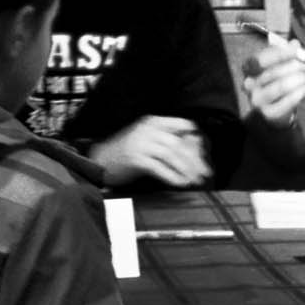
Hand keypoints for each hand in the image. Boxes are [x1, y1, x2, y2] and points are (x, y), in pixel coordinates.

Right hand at [92, 116, 210, 187]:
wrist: (101, 160)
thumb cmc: (126, 151)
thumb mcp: (148, 138)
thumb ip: (167, 140)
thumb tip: (193, 150)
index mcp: (153, 121)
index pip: (183, 125)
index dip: (195, 141)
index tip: (203, 155)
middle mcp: (148, 129)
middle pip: (179, 144)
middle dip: (194, 160)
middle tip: (203, 173)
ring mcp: (141, 143)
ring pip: (172, 155)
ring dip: (186, 170)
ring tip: (193, 180)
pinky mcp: (136, 159)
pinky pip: (160, 168)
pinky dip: (172, 176)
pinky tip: (180, 183)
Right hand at [241, 40, 304, 127]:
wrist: (275, 109)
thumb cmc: (278, 81)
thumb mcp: (280, 64)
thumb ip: (287, 52)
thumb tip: (295, 44)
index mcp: (249, 68)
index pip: (261, 59)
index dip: (282, 54)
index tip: (299, 52)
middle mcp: (249, 84)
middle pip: (274, 72)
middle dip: (296, 67)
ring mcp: (256, 100)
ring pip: (281, 85)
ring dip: (299, 79)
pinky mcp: (268, 113)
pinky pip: (288, 101)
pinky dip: (299, 92)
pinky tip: (304, 89)